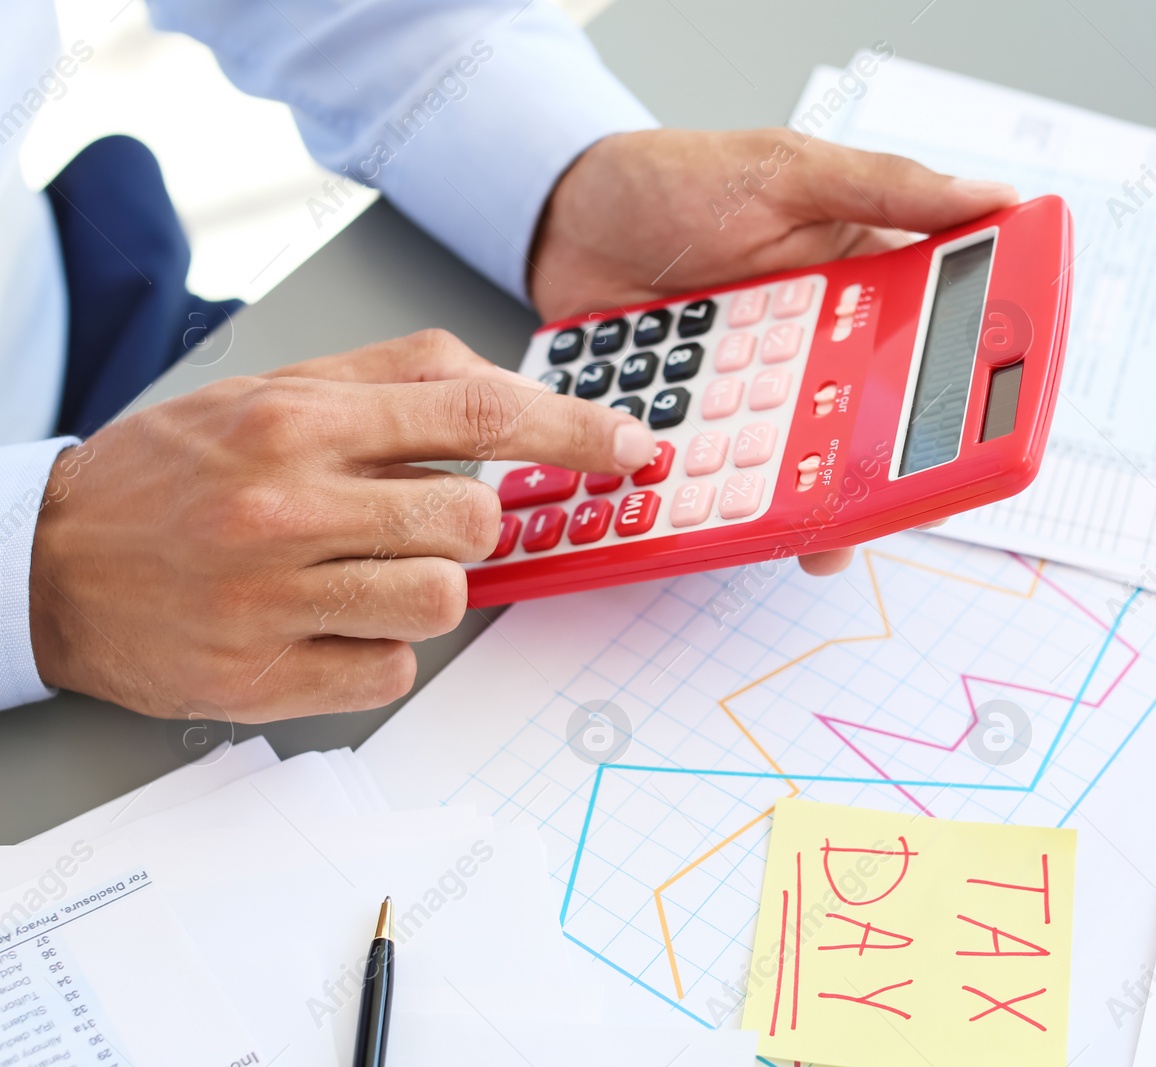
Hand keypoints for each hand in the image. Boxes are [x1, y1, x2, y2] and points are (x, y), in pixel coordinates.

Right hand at [28, 331, 656, 721]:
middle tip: (415, 522)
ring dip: (427, 589)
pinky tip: (323, 622)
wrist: (48, 562)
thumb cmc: (173, 473)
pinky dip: (378, 648)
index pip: (477, 414)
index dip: (574, 430)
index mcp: (299, 420)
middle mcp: (287, 504)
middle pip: (474, 521)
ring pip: (444, 603)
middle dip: (470, 526)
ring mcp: (274, 599)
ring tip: (360, 572)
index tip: (632, 446)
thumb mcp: (275, 390)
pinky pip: (392, 670)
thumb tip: (511, 390)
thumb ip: (395, 378)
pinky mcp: (263, 678)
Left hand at [530, 128, 1016, 573]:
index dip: (962, 396)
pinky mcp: (697, 429)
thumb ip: (885, 186)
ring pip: (800, 469)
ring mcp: (755, 397)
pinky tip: (725, 521)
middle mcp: (816, 351)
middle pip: (870, 430)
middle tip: (884, 502)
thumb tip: (992, 196)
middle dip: (882, 477)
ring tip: (814, 539)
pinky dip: (724, 505)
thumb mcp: (786, 170)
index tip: (979, 437)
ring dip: (808, 504)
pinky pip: (720, 479)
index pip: (932, 349)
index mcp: (860, 287)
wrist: (563, 221)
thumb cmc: (676, 181)